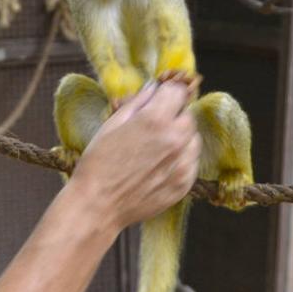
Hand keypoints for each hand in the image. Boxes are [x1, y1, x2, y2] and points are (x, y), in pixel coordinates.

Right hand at [67, 80, 201, 232]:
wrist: (98, 205)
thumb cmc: (99, 162)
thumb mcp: (113, 123)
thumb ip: (139, 101)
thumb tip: (155, 86)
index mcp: (155, 119)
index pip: (178, 91)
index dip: (168, 92)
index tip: (161, 97)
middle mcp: (175, 139)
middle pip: (188, 114)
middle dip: (174, 114)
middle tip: (154, 125)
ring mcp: (183, 163)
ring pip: (194, 138)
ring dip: (181, 136)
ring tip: (158, 147)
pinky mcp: (185, 184)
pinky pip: (192, 161)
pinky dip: (181, 158)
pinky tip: (161, 164)